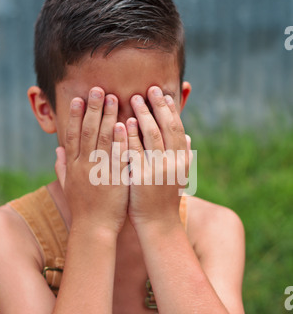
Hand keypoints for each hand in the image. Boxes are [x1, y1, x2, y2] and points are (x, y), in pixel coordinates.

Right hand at [55, 87, 128, 234]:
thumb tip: (57, 151)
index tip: (78, 98)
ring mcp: (98, 171)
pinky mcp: (114, 179)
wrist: (94, 229)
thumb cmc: (82, 208)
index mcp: (73, 166)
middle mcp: (83, 165)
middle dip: (91, 109)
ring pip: (101, 139)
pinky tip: (125, 123)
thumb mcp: (67, 186)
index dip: (74, 116)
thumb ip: (61, 167)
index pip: (72, 135)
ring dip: (106, 117)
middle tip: (97, 89)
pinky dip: (120, 138)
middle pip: (86, 131)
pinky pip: (117, 155)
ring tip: (112, 98)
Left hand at [126, 86, 190, 230]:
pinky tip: (125, 122)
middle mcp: (174, 162)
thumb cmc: (166, 199)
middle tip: (149, 89)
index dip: (170, 110)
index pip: (177, 128)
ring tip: (134, 98)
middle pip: (166, 127)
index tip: (163, 94)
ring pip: (152, 135)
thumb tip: (187, 136)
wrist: (159, 224)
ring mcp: (159, 169)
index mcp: (182, 159)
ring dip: (144, 115)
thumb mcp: (180, 176)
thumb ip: (184, 155)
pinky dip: (132, 136)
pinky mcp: (143, 177)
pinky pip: (136, 152)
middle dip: (158, 106)